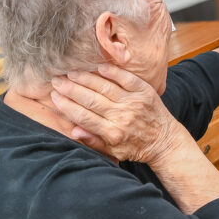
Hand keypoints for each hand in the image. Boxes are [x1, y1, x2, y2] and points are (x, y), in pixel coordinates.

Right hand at [50, 63, 186, 163]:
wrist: (164, 141)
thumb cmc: (135, 147)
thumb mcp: (114, 152)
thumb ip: (93, 141)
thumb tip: (73, 131)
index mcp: (113, 133)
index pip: (83, 116)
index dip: (67, 105)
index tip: (54, 96)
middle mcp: (123, 116)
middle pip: (90, 99)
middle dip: (70, 89)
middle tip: (56, 80)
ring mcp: (134, 102)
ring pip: (104, 87)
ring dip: (85, 78)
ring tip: (71, 72)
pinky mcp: (145, 91)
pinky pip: (126, 78)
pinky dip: (112, 72)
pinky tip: (98, 67)